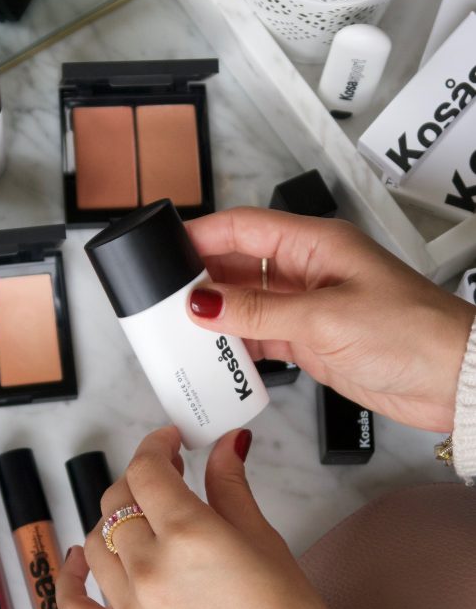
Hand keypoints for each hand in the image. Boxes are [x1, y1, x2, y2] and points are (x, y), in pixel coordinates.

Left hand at [56, 426, 363, 608]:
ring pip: (96, 543)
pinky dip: (70, 579)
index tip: (170, 442)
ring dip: (115, 521)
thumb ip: (231, 487)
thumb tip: (225, 443)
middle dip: (140, 479)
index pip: (147, 470)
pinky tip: (82, 560)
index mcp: (190, 535)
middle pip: (118, 502)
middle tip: (166, 478)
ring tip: (141, 521)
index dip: (155, 446)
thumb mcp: (265, 541)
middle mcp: (150, 568)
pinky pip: (73, 608)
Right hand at [186, 209, 474, 432]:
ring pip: (246, 302)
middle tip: (162, 298)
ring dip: (217, 314)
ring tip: (179, 327)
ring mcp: (308, 306)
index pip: (244, 227)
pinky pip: (261, 335)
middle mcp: (308, 269)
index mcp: (314, 244)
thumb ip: (258, 311)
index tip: (164, 252)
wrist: (452, 381)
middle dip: (201, 278)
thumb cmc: (410, 332)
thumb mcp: (323, 317)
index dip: (201, 235)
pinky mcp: (312, 341)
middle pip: (240, 263)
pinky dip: (238, 343)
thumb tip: (202, 303)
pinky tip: (216, 353)